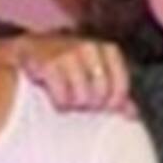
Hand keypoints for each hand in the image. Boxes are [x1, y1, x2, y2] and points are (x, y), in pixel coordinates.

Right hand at [0, 32, 134, 115]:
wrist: (29, 51)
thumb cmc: (66, 65)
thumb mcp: (93, 74)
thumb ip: (114, 93)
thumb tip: (133, 114)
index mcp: (106, 49)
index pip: (120, 86)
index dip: (113, 102)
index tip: (103, 106)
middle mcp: (89, 48)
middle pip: (101, 93)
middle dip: (91, 103)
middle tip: (79, 99)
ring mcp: (68, 54)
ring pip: (83, 97)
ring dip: (74, 103)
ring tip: (67, 96)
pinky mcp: (48, 64)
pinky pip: (63, 97)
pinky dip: (60, 102)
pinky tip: (55, 96)